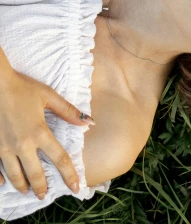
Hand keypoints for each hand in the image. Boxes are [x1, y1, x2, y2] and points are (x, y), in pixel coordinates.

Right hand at [0, 68, 93, 199]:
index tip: (76, 188)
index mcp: (40, 132)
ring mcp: (5, 148)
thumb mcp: (48, 96)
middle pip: (35, 174)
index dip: (69, 175)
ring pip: (15, 175)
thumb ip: (68, 111)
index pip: (59, 159)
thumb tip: (89, 122)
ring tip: (27, 191)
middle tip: (45, 195)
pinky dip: (0, 179)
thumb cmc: (23, 88)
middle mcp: (23, 145)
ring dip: (22, 186)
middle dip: (42, 187)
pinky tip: (3, 183)